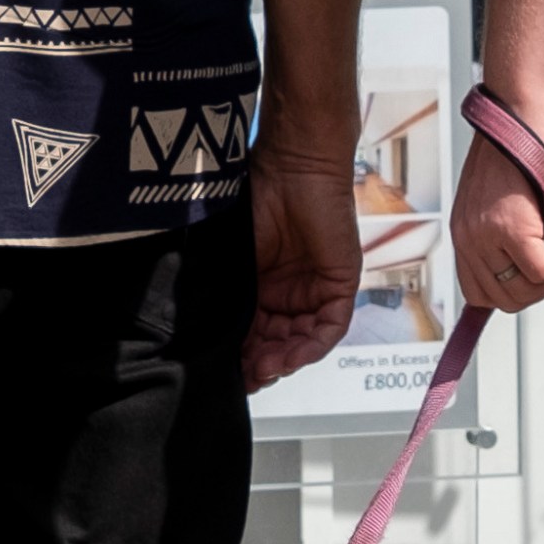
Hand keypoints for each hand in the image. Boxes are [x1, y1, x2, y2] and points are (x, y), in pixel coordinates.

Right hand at [243, 156, 360, 391]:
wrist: (291, 165)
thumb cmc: (256, 197)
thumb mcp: (231, 259)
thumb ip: (224, 296)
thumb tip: (201, 334)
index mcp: (261, 287)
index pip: (253, 334)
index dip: (239, 356)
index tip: (222, 372)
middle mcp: (290, 293)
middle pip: (278, 343)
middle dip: (261, 364)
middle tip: (243, 377)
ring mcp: (316, 290)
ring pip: (303, 341)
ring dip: (284, 360)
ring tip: (262, 370)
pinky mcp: (342, 284)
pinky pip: (331, 328)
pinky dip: (311, 346)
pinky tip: (290, 357)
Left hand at [448, 108, 543, 314]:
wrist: (520, 111)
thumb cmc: (518, 146)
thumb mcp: (500, 199)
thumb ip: (503, 234)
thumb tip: (528, 269)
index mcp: (462, 232)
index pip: (477, 292)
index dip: (512, 294)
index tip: (536, 280)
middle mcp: (467, 237)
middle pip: (501, 298)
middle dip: (538, 290)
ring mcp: (486, 233)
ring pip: (523, 290)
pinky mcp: (510, 225)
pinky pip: (542, 269)